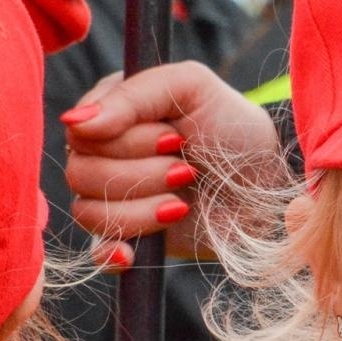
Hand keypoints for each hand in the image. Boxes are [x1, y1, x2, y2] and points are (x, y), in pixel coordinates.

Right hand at [62, 61, 281, 267]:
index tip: (175, 139)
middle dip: (141, 174)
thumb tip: (73, 122)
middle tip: (187, 171)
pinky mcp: (129, 237)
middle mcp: (105, 154)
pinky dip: (112, 253)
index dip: (126, 140)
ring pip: (88, 212)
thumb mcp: (192, 87)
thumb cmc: (234, 130)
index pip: (82, 131)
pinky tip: (131, 253)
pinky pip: (96, 253)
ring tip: (182, 203)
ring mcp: (114, 198)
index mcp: (112, 112)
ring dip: (140, 210)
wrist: (268, 188)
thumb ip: (133, 94)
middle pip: (81, 172)